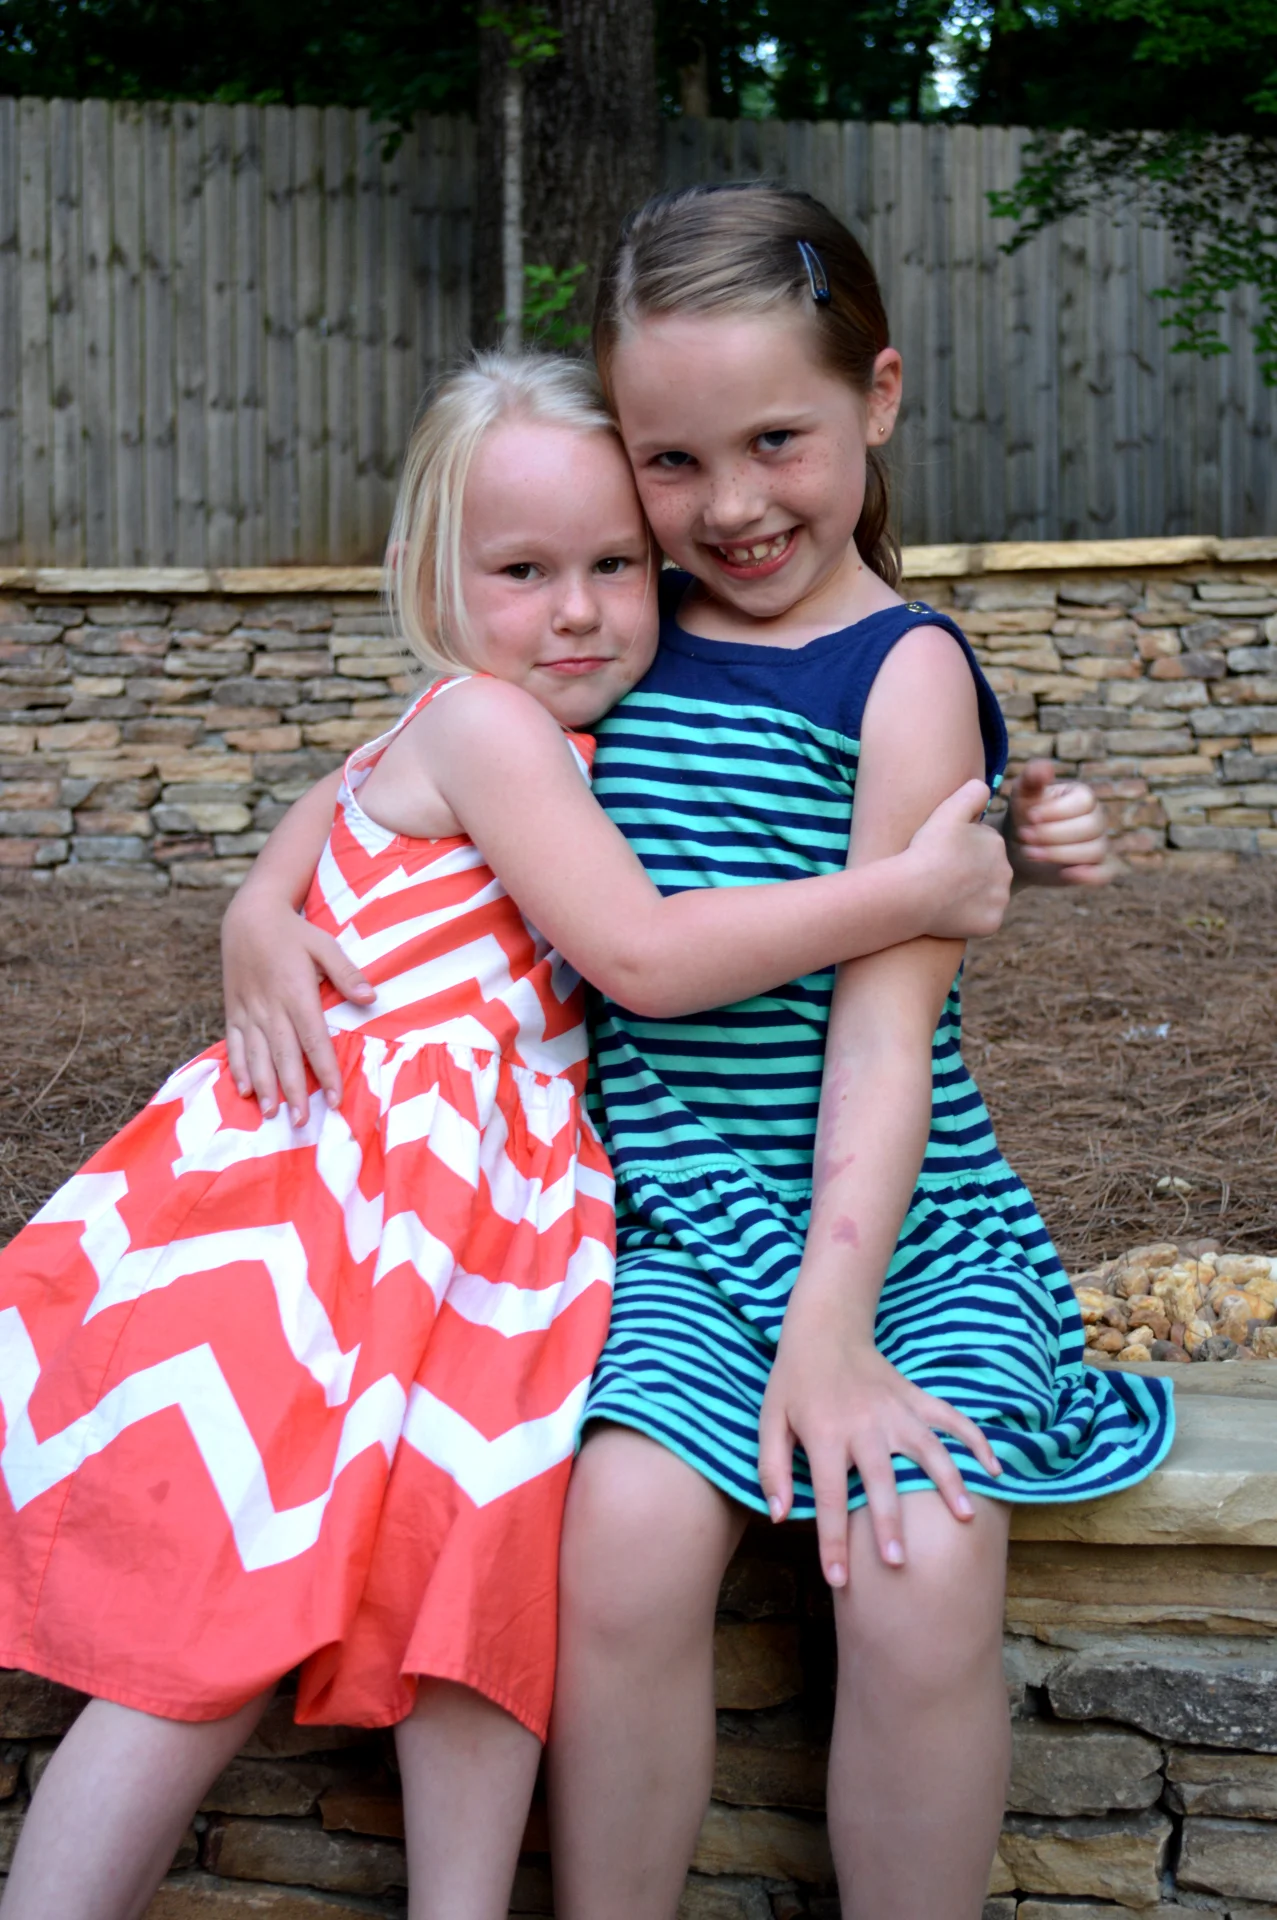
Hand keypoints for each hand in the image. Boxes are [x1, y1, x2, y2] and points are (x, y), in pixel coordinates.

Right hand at [221, 889, 373, 1123]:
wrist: (248, 916)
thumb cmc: (294, 932)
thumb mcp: (324, 944)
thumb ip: (347, 973)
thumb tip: (371, 998)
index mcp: (296, 993)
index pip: (314, 1041)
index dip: (326, 1072)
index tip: (336, 1099)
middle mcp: (270, 1006)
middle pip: (284, 1056)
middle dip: (294, 1091)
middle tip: (302, 1122)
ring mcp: (248, 1011)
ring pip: (257, 1056)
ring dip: (266, 1087)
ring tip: (274, 1114)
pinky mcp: (233, 1011)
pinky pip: (235, 1045)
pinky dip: (239, 1069)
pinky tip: (246, 1091)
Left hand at [758, 1322, 1001, 1584]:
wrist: (825, 1328)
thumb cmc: (794, 1381)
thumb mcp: (770, 1421)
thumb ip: (773, 1469)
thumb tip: (779, 1517)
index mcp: (825, 1434)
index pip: (828, 1496)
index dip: (832, 1541)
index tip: (838, 1579)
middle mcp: (864, 1425)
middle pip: (879, 1479)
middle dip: (889, 1521)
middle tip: (898, 1562)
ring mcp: (895, 1410)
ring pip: (927, 1449)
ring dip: (946, 1482)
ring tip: (962, 1518)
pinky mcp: (915, 1398)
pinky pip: (951, 1419)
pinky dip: (975, 1441)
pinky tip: (994, 1468)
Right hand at [907, 778, 1012, 937]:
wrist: (913, 892)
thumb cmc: (926, 850)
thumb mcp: (947, 811)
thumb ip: (971, 793)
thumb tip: (985, 789)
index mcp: (997, 843)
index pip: (981, 846)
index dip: (959, 850)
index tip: (942, 854)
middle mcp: (1007, 871)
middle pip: (986, 872)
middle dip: (969, 873)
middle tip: (941, 875)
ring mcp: (1000, 899)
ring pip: (985, 896)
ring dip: (969, 896)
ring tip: (943, 894)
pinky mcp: (992, 923)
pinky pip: (982, 919)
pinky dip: (968, 918)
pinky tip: (948, 912)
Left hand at [1006, 760, 1119, 886]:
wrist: (1017, 846)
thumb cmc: (1023, 815)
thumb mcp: (1022, 794)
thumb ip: (1032, 778)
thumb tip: (1046, 768)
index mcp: (1083, 796)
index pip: (1084, 802)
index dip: (1057, 811)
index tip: (1030, 817)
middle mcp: (1097, 818)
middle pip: (1090, 827)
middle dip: (1053, 835)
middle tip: (1024, 836)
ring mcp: (1099, 843)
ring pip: (1095, 850)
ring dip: (1060, 854)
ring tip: (1028, 852)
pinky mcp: (1095, 868)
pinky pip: (1104, 873)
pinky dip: (1088, 875)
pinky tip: (1065, 874)